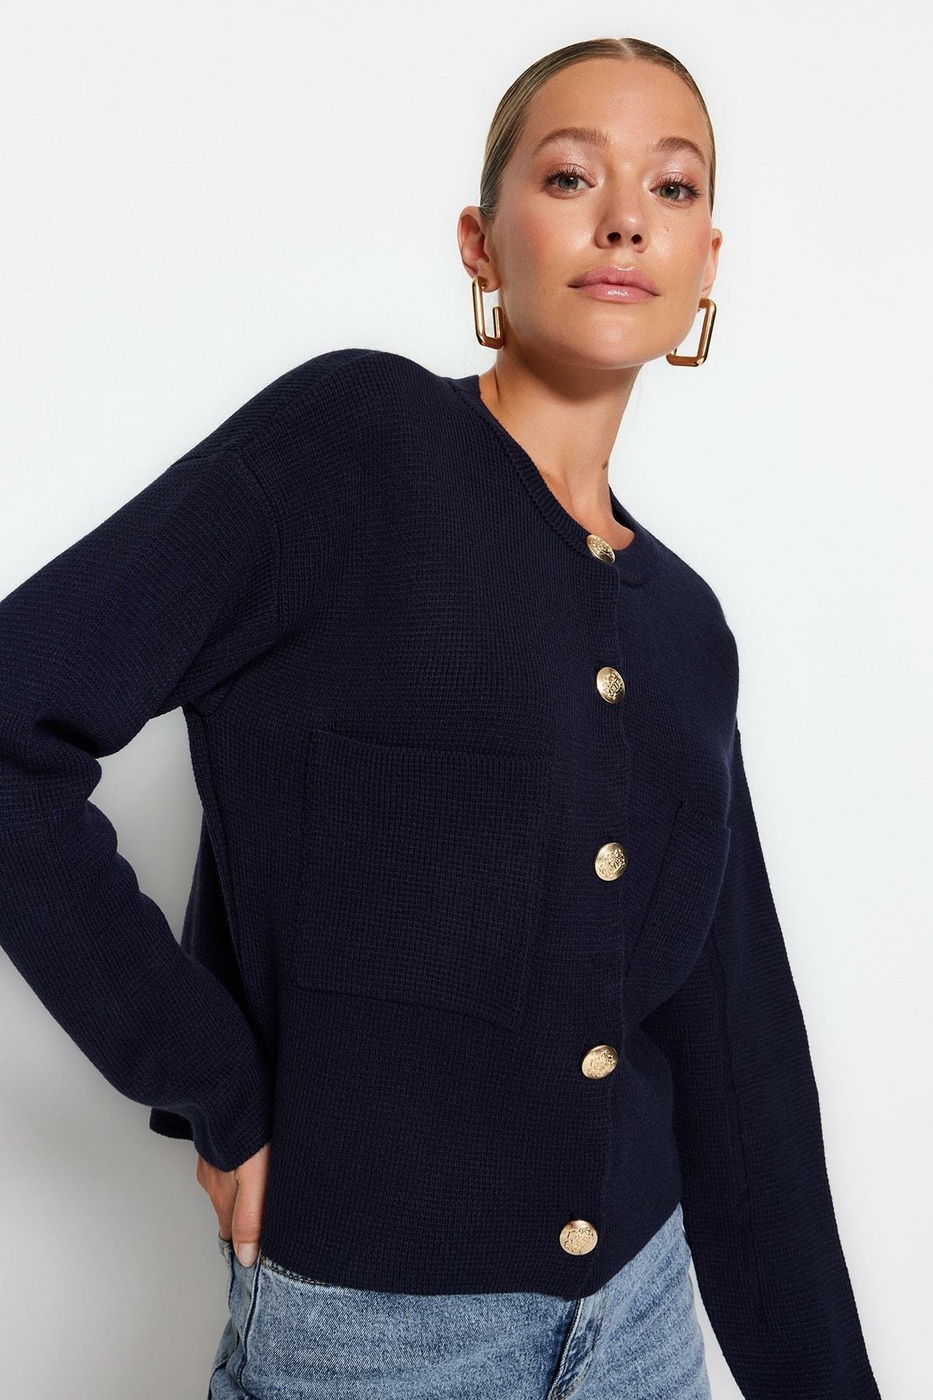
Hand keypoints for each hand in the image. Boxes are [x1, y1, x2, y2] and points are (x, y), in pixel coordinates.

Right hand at [197, 1140, 269, 1266]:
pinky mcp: (219, 1140)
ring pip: (231, 1185)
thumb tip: (245, 1258)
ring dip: (248, 1189)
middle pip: (232, 1210)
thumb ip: (251, 1218)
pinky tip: (259, 1159)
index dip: (247, 1243)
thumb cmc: (250, 1133)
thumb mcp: (256, 1180)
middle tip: (277, 1218)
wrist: (233, 1086)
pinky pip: (231, 1163)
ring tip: (272, 1187)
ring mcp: (213, 1159)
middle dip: (250, 1216)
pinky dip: (244, 1167)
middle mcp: (213, 1181)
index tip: (265, 1250)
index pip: (232, 1234)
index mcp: (222, 1196)